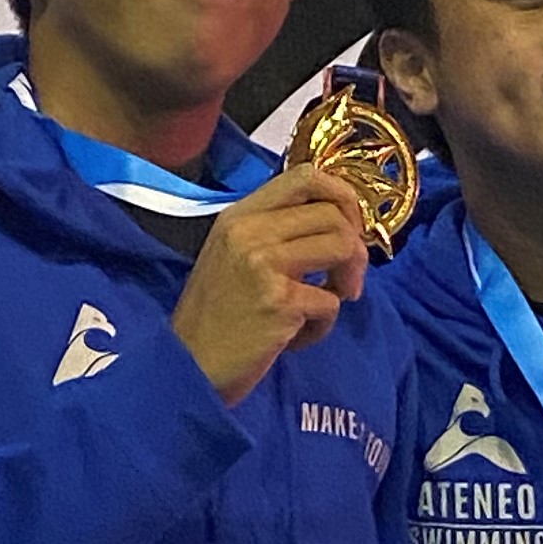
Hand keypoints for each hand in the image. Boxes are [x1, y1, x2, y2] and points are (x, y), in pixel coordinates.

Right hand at [172, 168, 367, 404]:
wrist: (187, 368)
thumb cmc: (214, 318)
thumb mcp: (231, 257)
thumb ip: (273, 233)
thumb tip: (336, 222)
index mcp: (238, 216)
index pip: (305, 175)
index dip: (342, 195)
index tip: (351, 225)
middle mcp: (250, 231)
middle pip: (333, 214)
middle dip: (355, 248)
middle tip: (347, 280)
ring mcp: (264, 264)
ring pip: (343, 246)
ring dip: (348, 280)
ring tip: (328, 304)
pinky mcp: (280, 302)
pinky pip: (331, 303)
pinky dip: (322, 327)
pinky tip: (294, 340)